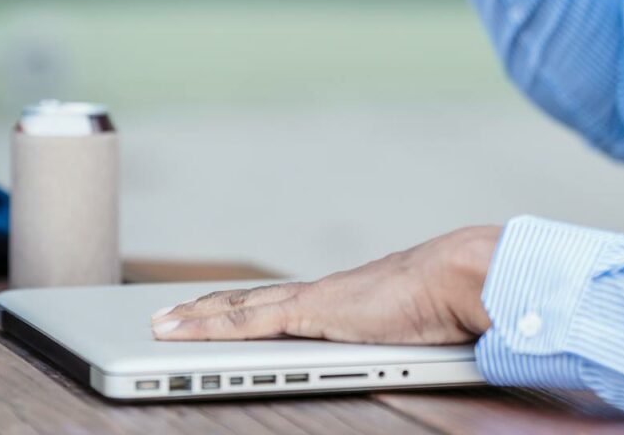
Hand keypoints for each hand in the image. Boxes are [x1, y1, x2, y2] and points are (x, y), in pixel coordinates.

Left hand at [150, 226, 501, 343]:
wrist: (464, 275)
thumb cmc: (452, 303)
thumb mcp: (416, 330)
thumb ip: (399, 339)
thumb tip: (410, 348)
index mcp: (343, 301)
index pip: (280, 305)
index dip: (243, 310)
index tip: (215, 314)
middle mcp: (321, 295)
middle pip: (249, 303)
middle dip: (205, 312)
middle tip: (164, 316)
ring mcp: (314, 301)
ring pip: (238, 310)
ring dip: (194, 318)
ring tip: (159, 324)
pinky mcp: (312, 311)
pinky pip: (247, 322)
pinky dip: (210, 326)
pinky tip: (182, 332)